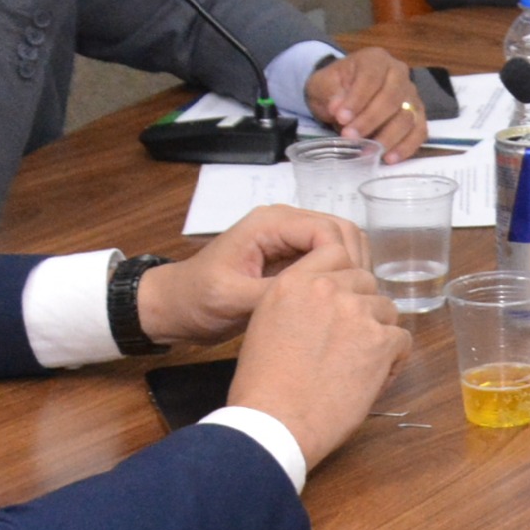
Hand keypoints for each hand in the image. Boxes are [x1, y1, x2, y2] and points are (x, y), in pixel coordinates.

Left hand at [139, 204, 363, 348]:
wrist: (175, 306)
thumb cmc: (196, 300)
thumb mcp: (233, 299)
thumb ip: (278, 292)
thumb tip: (323, 295)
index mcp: (270, 223)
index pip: (328, 230)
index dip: (343, 262)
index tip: (341, 296)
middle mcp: (285, 223)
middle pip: (343, 230)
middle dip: (354, 264)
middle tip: (355, 300)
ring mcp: (290, 239)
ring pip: (342, 243)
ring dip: (351, 270)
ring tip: (348, 303)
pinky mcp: (292, 257)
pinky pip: (329, 259)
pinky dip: (340, 276)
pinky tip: (337, 302)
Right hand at [220, 240, 409, 469]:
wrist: (274, 421)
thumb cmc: (263, 387)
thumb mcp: (265, 326)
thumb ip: (296, 303)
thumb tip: (321, 306)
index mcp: (294, 282)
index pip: (336, 254)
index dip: (344, 281)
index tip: (339, 304)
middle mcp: (327, 289)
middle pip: (366, 282)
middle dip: (362, 309)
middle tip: (349, 342)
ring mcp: (356, 312)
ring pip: (387, 310)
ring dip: (378, 335)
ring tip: (357, 365)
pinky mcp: (380, 341)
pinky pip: (402, 340)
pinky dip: (393, 361)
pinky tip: (371, 380)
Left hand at [305, 48, 427, 158]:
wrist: (342, 94)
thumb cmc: (333, 88)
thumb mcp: (322, 85)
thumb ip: (330, 92)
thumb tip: (338, 106)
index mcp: (375, 59)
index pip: (371, 78)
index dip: (358, 99)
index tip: (341, 118)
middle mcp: (399, 73)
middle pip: (392, 98)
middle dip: (370, 120)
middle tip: (349, 136)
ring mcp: (411, 95)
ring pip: (408, 116)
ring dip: (387, 137)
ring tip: (367, 151)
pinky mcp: (417, 116)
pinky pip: (419, 131)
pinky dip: (406, 146)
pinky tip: (389, 158)